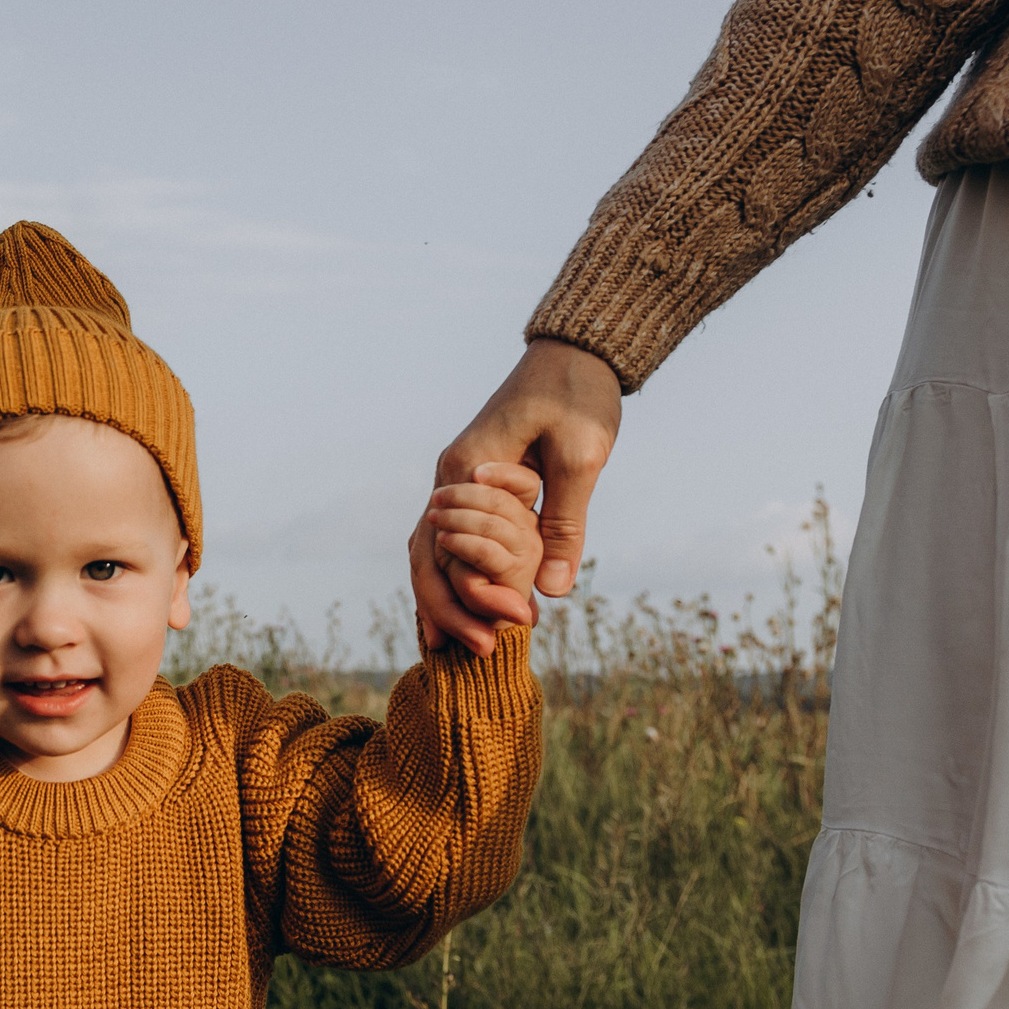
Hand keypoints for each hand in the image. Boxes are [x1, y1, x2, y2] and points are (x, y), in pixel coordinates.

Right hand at [412, 339, 620, 653]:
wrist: (574, 354)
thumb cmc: (578, 397)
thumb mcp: (581, 458)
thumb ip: (564, 522)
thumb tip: (553, 591)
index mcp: (468, 471)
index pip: (456, 550)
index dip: (481, 595)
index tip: (521, 626)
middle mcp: (451, 481)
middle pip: (427, 559)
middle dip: (449, 611)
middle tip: (483, 655)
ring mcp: (456, 484)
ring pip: (428, 553)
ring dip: (441, 601)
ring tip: (451, 650)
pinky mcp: (472, 487)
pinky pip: (447, 541)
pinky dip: (447, 578)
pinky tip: (457, 612)